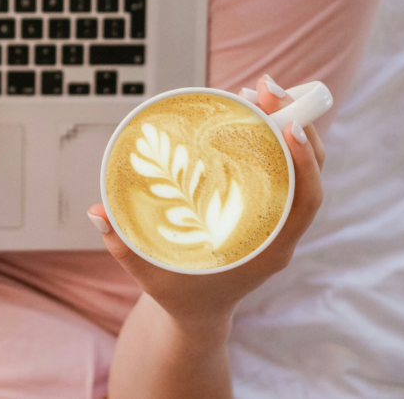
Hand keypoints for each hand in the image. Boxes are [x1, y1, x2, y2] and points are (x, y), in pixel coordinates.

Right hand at [88, 74, 324, 327]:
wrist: (198, 315)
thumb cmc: (179, 295)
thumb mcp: (149, 274)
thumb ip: (122, 246)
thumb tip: (96, 211)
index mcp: (268, 250)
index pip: (305, 202)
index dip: (304, 162)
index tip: (290, 127)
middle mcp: (280, 231)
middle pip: (307, 172)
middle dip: (295, 123)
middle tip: (266, 88)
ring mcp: (276, 217)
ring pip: (297, 165)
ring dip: (284, 123)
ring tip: (256, 91)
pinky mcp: (265, 207)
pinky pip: (279, 168)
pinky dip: (270, 137)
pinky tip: (248, 113)